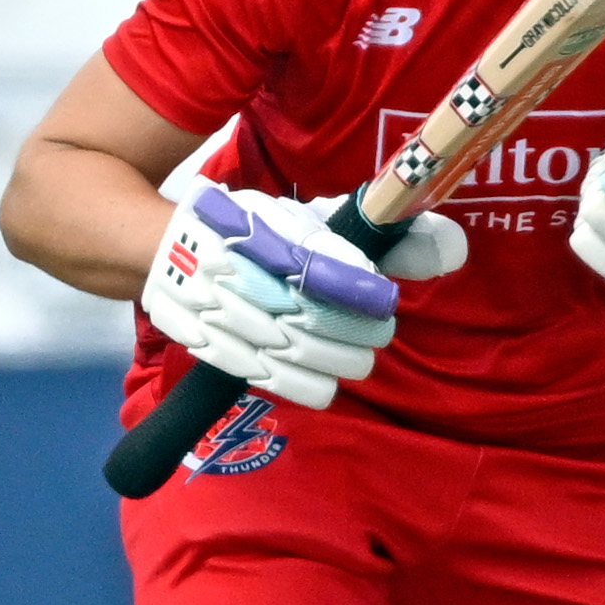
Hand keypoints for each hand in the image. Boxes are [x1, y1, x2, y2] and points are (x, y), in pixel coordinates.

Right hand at [141, 186, 466, 411]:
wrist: (156, 248)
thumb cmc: (246, 229)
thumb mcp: (300, 218)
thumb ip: (369, 233)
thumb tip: (449, 247)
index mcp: (253, 225)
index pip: (310, 260)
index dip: (352, 286)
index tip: (385, 299)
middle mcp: (229, 266)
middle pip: (302, 309)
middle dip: (351, 329)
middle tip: (380, 332)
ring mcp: (211, 308)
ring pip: (284, 346)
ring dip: (332, 360)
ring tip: (360, 359)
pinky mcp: (202, 344)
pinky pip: (257, 373)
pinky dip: (299, 385)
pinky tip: (328, 386)